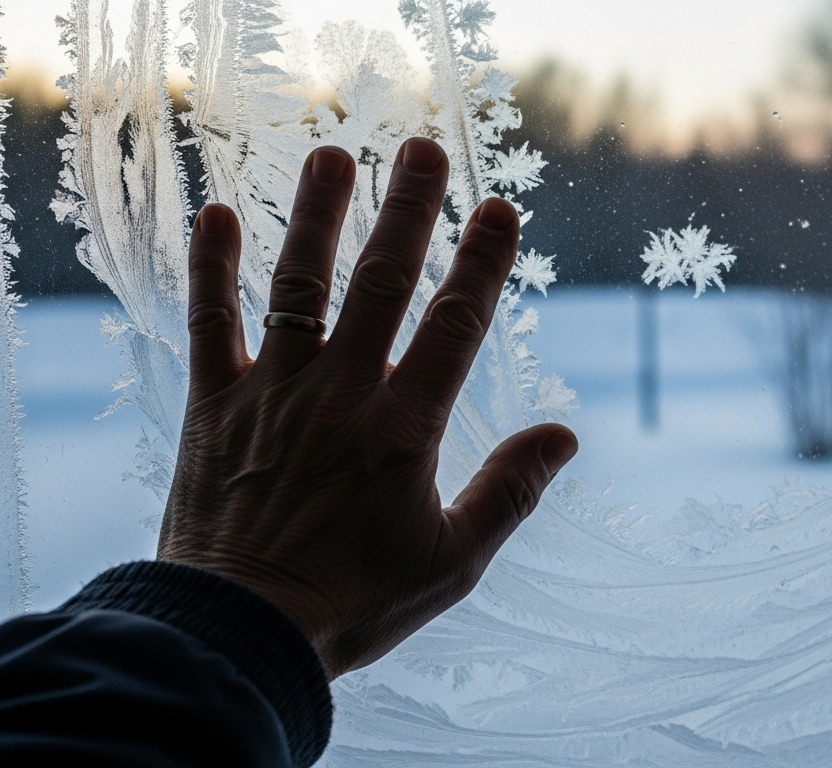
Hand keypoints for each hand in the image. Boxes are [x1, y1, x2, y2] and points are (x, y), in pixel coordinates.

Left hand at [158, 138, 577, 677]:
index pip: (455, 324)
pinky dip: (211, 268)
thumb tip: (565, 435)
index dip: (481, 261)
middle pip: (380, 282)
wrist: (239, 634)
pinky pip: (210, 323)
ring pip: (298, 284)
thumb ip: (509, 492)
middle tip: (421, 147)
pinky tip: (216, 212)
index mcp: (405, 427)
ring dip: (319, 216)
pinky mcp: (212, 406)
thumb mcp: (453, 561)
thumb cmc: (354, 604)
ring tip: (335, 154)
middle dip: (407, 211)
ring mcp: (272, 391)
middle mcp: (340, 391)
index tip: (499, 207)